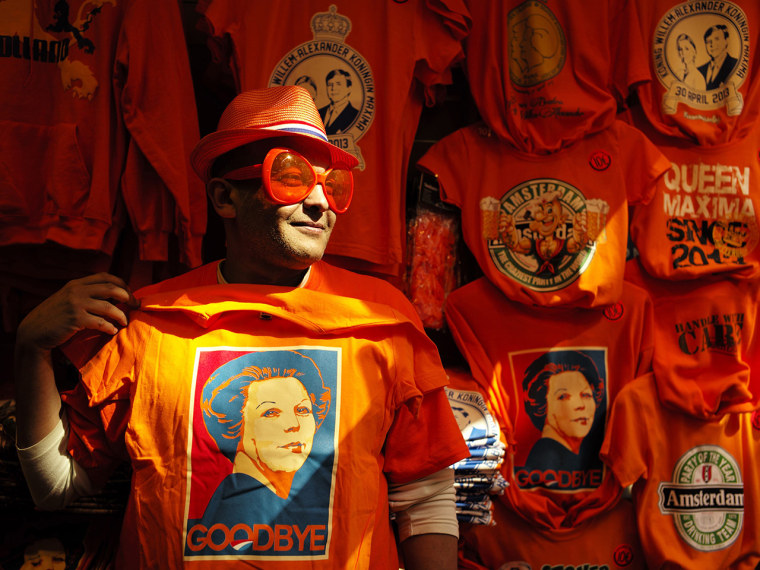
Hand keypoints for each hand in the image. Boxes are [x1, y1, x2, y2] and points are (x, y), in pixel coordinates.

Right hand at [16, 273, 139, 351]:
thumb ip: (85, 294)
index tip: (130, 293)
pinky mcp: (76, 319)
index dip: (122, 284)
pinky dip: (110, 327)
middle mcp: (77, 290)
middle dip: (128, 297)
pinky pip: (101, 322)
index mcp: (77, 284)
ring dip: (121, 315)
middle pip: (112, 289)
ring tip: (125, 322)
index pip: (106, 277)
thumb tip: (113, 294)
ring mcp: (76, 304)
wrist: (33, 332)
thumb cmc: (54, 317)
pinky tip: (112, 331)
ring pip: (110, 307)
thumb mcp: (67, 298)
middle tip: (135, 306)